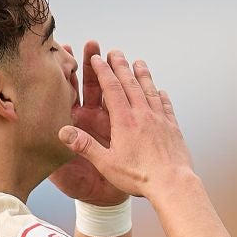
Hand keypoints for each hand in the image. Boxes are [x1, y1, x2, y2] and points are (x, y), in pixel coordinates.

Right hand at [56, 49, 195, 197]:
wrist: (172, 183)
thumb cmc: (139, 177)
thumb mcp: (106, 164)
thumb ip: (85, 146)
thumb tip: (64, 132)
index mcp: (124, 121)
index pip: (111, 88)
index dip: (103, 71)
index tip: (97, 58)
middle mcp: (143, 114)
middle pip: (131, 83)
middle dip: (121, 66)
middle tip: (115, 52)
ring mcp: (160, 119)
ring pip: (150, 90)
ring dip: (143, 75)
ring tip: (139, 62)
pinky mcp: (172, 127)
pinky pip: (165, 106)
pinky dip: (161, 95)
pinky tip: (160, 91)